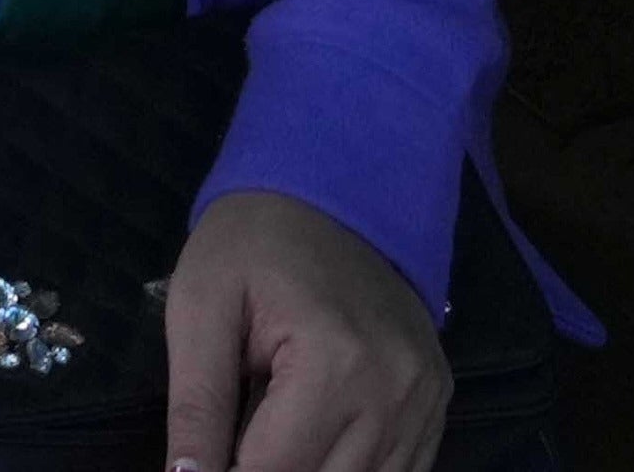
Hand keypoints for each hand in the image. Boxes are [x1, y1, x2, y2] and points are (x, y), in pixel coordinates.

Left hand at [156, 186, 449, 471]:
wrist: (333, 189)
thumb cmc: (253, 242)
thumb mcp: (200, 307)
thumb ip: (196, 406)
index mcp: (335, 363)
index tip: (201, 463)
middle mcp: (395, 393)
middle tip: (235, 442)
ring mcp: (425, 401)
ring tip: (271, 434)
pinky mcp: (437, 404)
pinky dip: (351, 471)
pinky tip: (316, 443)